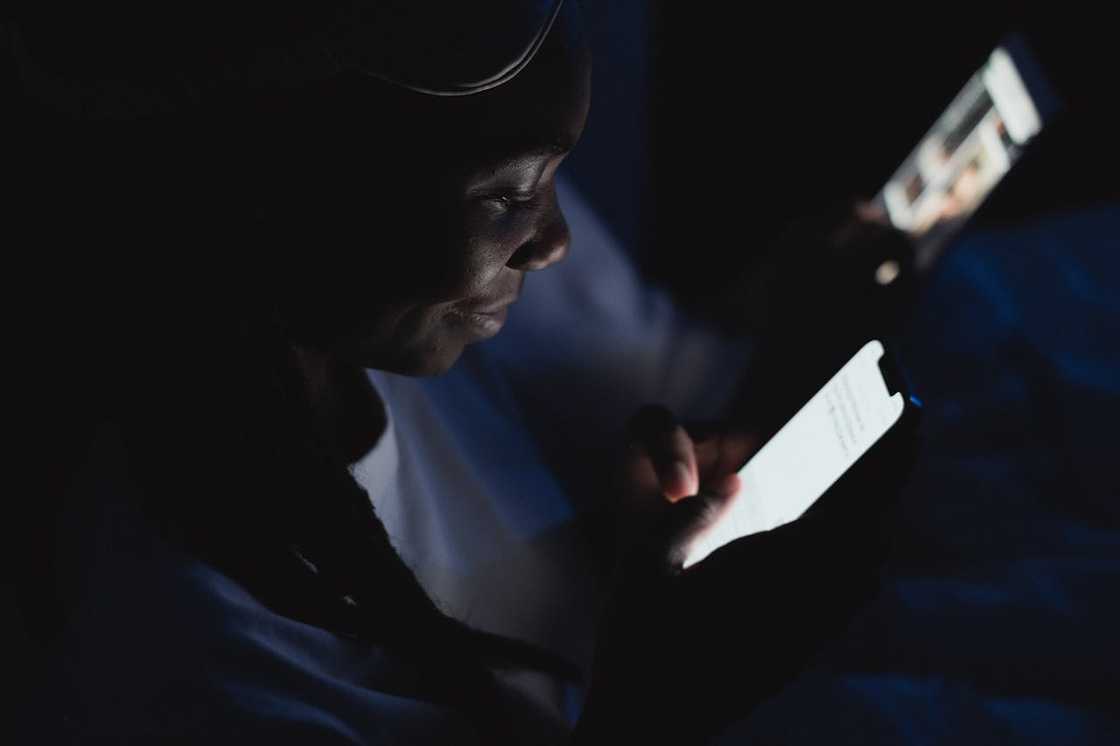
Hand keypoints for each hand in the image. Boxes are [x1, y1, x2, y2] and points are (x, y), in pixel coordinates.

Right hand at [577, 402, 915, 744]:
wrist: (646, 728)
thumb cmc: (635, 644)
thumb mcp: (643, 565)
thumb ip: (689, 517)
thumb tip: (730, 481)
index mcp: (766, 573)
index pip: (850, 513)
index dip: (884, 469)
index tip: (904, 427)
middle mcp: (799, 607)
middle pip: (866, 543)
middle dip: (876, 497)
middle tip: (873, 459)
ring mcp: (802, 641)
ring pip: (861, 578)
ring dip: (861, 539)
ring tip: (841, 509)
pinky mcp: (794, 664)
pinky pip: (841, 609)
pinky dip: (845, 575)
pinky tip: (810, 564)